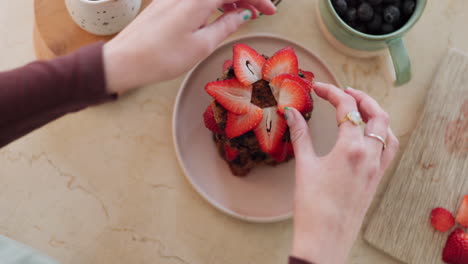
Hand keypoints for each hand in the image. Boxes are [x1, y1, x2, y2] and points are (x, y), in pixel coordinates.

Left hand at [103, 0, 275, 93]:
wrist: (125, 60)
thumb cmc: (161, 57)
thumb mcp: (201, 45)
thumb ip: (226, 25)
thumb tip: (243, 15)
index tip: (270, 11)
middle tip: (259, 13)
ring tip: (242, 15)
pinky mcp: (167, 1)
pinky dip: (213, 2)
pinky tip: (219, 15)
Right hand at [286, 83, 398, 263]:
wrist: (325, 238)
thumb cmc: (312, 205)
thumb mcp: (304, 166)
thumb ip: (300, 135)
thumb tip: (291, 113)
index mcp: (351, 148)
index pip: (347, 108)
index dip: (332, 92)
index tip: (318, 88)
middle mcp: (370, 155)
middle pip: (376, 114)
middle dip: (361, 98)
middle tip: (343, 91)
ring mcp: (377, 168)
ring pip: (388, 131)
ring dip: (377, 114)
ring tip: (361, 108)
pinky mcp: (377, 179)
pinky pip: (388, 150)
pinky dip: (382, 134)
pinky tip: (368, 135)